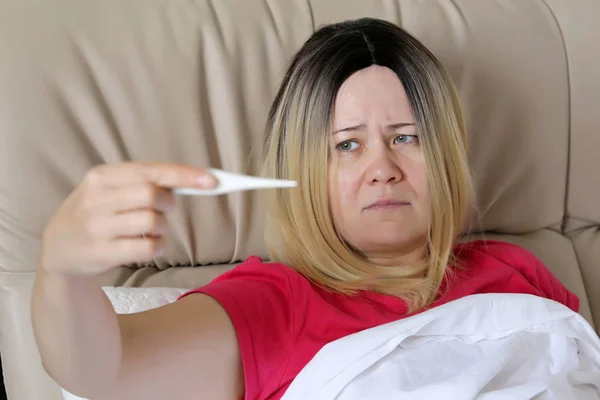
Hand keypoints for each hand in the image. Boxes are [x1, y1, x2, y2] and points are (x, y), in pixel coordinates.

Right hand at [39, 162, 216, 275]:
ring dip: (163, 226)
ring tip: (151, 228)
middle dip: (168, 203)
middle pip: (152, 194)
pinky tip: (150, 244)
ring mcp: (97, 227)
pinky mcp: (102, 253)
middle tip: (164, 209)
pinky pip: (148, 247)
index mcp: (102, 176)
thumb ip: (143, 182)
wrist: (57, 250)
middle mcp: (97, 199)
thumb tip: (194, 179)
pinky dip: (159, 245)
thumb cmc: (96, 214)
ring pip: (152, 221)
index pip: (151, 170)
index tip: (213, 181)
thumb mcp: (108, 190)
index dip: (185, 174)